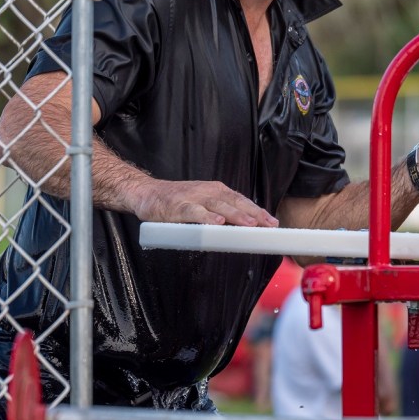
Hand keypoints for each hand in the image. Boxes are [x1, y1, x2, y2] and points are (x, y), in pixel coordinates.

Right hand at [128, 178, 278, 226]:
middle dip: (254, 214)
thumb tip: (242, 228)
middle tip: (269, 225)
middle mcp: (207, 191)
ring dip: (235, 215)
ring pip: (218, 206)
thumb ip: (220, 212)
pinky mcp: (177, 207)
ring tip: (250, 224)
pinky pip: (194, 212)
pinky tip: (217, 223)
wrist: (146, 193)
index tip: (273, 222)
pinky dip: (206, 217)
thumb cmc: (176, 201)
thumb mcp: (202, 202)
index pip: (241, 200)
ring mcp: (193, 198)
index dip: (258, 211)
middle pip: (235, 202)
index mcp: (216, 190)